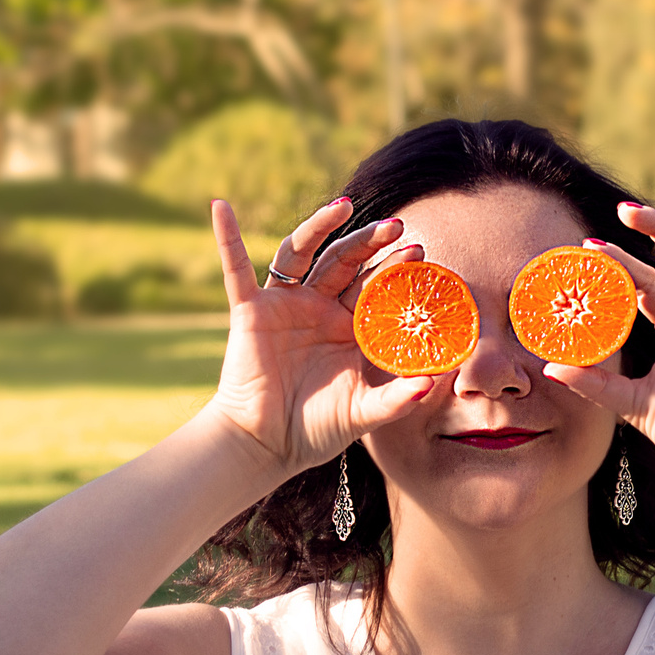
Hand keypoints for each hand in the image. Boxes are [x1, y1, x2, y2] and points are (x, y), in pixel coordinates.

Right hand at [202, 197, 442, 478]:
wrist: (266, 446)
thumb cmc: (316, 430)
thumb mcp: (363, 413)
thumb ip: (398, 398)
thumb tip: (434, 383)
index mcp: (349, 326)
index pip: (375, 286)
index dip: (395, 267)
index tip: (421, 251)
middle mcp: (319, 307)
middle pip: (345, 261)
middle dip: (370, 242)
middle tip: (398, 226)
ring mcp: (284, 305)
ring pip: (301, 253)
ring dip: (318, 227)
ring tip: (343, 207)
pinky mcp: (250, 311)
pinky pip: (236, 270)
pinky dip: (226, 238)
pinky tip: (221, 208)